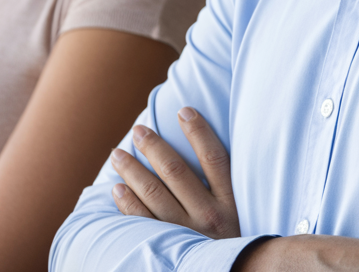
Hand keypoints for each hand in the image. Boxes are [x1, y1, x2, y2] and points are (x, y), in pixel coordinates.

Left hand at [109, 107, 240, 239]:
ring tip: (118, 154)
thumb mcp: (241, 215)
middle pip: (177, 172)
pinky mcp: (170, 248)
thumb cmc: (233, 242)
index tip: (184, 110)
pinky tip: (117, 188)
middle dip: (155, 147)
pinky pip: (143, 222)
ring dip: (133, 171)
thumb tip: (207, 151)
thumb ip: (227, 188)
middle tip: (138, 131)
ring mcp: (188, 234)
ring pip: (155, 194)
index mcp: (231, 203)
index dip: (199, 132)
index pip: (215, 158)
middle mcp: (210, 217)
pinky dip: (127, 203)